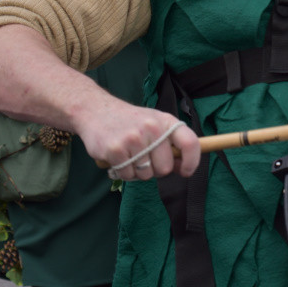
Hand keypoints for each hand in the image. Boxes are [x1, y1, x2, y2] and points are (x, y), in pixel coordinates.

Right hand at [74, 100, 200, 181]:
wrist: (96, 110)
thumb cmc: (129, 121)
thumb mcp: (154, 123)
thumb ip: (169, 143)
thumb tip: (182, 167)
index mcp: (165, 121)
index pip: (190, 143)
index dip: (191, 162)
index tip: (185, 171)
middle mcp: (152, 128)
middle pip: (165, 168)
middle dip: (155, 170)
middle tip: (143, 159)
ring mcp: (133, 138)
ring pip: (145, 175)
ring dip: (136, 172)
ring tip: (128, 155)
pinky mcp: (115, 149)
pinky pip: (126, 175)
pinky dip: (122, 172)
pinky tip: (117, 158)